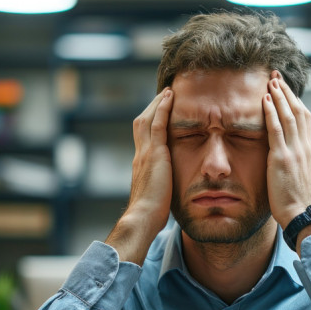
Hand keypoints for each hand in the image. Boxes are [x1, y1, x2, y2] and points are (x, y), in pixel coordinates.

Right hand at [105, 88, 173, 263]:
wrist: (143, 218)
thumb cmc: (151, 215)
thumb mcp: (157, 197)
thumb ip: (161, 188)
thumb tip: (170, 191)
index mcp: (140, 165)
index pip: (143, 137)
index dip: (150, 123)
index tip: (158, 114)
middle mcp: (140, 155)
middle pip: (142, 123)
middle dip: (152, 108)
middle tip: (164, 95)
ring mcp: (145, 153)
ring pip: (148, 119)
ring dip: (158, 103)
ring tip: (169, 91)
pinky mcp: (155, 154)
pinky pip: (158, 124)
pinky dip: (163, 109)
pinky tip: (170, 97)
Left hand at [262, 71, 310, 228]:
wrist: (302, 215)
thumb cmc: (297, 201)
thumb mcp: (298, 176)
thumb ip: (294, 162)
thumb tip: (286, 155)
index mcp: (308, 150)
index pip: (303, 117)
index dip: (294, 100)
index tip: (284, 87)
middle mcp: (304, 146)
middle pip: (297, 110)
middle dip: (286, 91)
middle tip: (276, 75)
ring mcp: (294, 151)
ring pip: (288, 115)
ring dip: (279, 96)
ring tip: (270, 80)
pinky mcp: (282, 159)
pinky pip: (276, 130)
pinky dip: (271, 113)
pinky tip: (264, 100)